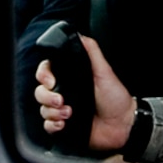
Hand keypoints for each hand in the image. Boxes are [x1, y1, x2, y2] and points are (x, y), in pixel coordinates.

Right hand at [34, 36, 137, 151]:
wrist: (123, 125)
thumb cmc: (116, 98)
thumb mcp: (104, 71)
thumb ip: (91, 51)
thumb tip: (79, 35)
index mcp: (71, 78)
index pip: (46, 72)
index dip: (43, 75)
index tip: (50, 80)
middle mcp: (65, 93)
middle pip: (40, 91)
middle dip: (47, 96)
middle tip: (61, 100)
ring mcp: (63, 110)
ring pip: (42, 109)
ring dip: (52, 112)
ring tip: (69, 114)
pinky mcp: (64, 127)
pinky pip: (47, 126)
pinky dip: (52, 125)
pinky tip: (63, 124)